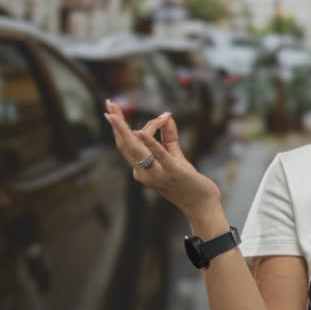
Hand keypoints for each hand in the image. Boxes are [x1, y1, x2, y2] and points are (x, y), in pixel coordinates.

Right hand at [104, 99, 221, 222]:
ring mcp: (156, 175)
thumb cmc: (188, 183)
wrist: (202, 206)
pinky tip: (139, 130)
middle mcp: (144, 174)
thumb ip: (169, 137)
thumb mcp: (176, 157)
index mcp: (142, 170)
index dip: (127, 127)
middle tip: (108, 103)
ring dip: (123, 130)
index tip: (139, 111)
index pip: (130, 144)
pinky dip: (149, 142)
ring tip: (113, 114)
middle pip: (126, 145)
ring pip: (135, 149)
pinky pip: (158, 155)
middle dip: (116, 124)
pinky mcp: (173, 173)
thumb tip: (167, 115)